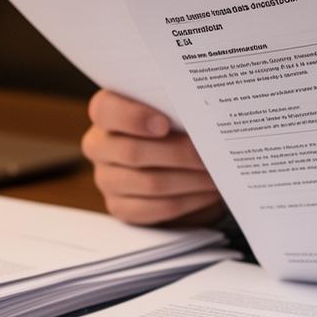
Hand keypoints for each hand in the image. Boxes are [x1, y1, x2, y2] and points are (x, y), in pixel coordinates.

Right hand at [81, 90, 226, 226]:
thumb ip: (177, 108)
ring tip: (217, 172)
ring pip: (150, 183)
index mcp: (105, 112)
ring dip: (190, 179)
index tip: (164, 124)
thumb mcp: (171, 111)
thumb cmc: (172, 127)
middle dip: (179, 153)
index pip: (105, 110)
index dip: (132, 117)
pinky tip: (208, 192)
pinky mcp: (120, 207)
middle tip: (212, 151)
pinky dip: (189, 200)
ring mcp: (106, 179)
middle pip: (132, 152)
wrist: (171, 164)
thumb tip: (203, 117)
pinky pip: (156, 207)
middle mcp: (99, 146)